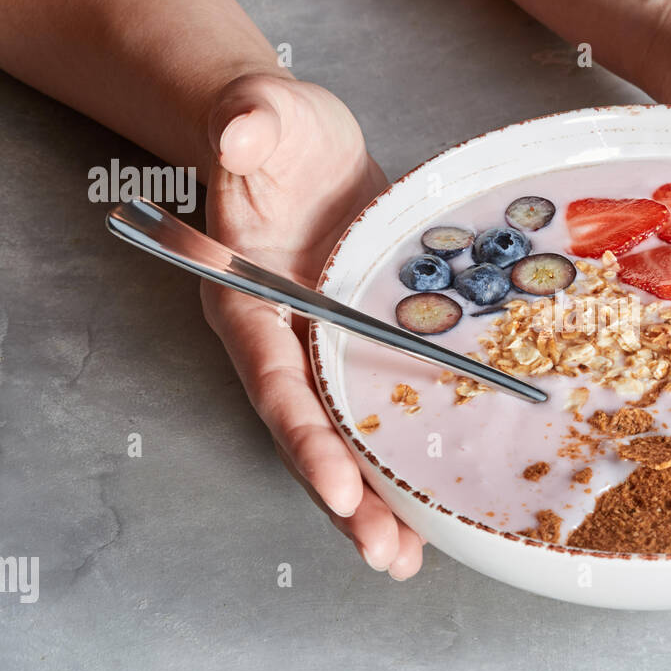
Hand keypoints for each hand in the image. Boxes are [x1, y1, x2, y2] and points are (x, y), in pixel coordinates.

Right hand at [200, 74, 425, 576]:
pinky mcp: (364, 342)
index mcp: (247, 300)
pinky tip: (431, 500)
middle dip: (344, 497)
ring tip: (405, 558)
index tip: (338, 487)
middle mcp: (284, 337)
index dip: (304, 436)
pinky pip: (381, 406)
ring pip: (345, 436)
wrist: (296, 141)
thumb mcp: (262, 112)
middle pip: (309, 432)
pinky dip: (400, 455)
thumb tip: (240, 130)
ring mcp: (323, 346)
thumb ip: (248, 120)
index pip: (275, 378)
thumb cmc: (270, 128)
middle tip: (384, 554)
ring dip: (374, 497)